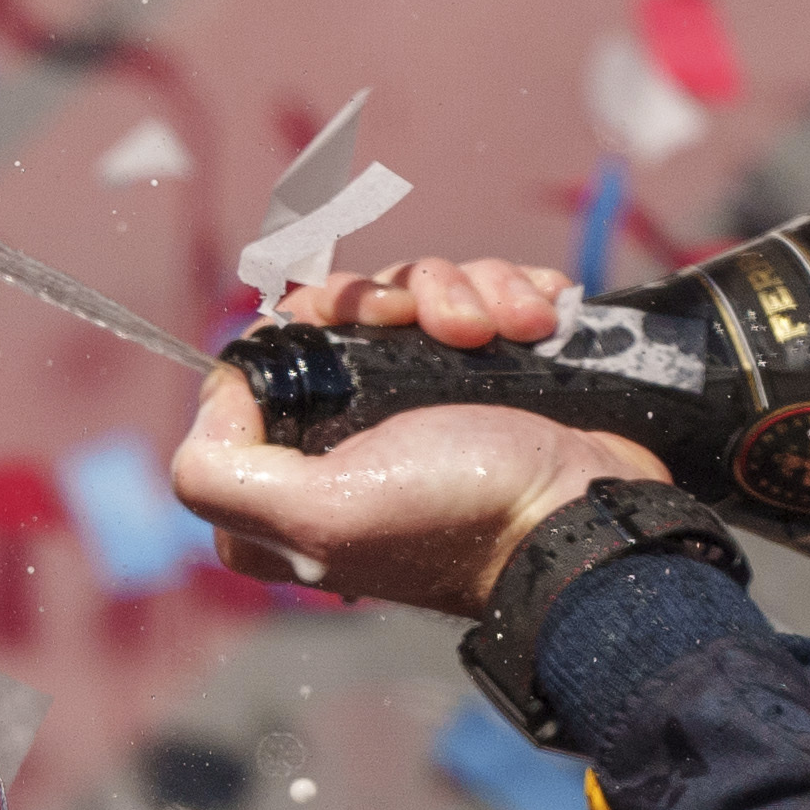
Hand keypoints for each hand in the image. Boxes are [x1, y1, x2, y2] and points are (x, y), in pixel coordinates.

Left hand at [164, 258, 673, 617]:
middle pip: (339, 309)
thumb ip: (221, 474)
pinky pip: (479, 293)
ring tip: (502, 329)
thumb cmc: (460, 518)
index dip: (298, 325)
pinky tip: (534, 319)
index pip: (259, 362)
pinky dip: (507, 294)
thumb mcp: (317, 516)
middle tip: (436, 325)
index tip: (344, 329)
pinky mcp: (488, 374)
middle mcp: (350, 438)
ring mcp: (423, 403)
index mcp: (292, 480)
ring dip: (463, 291)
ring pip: (413, 291)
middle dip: (393, 294)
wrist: (589, 516)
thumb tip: (220, 391)